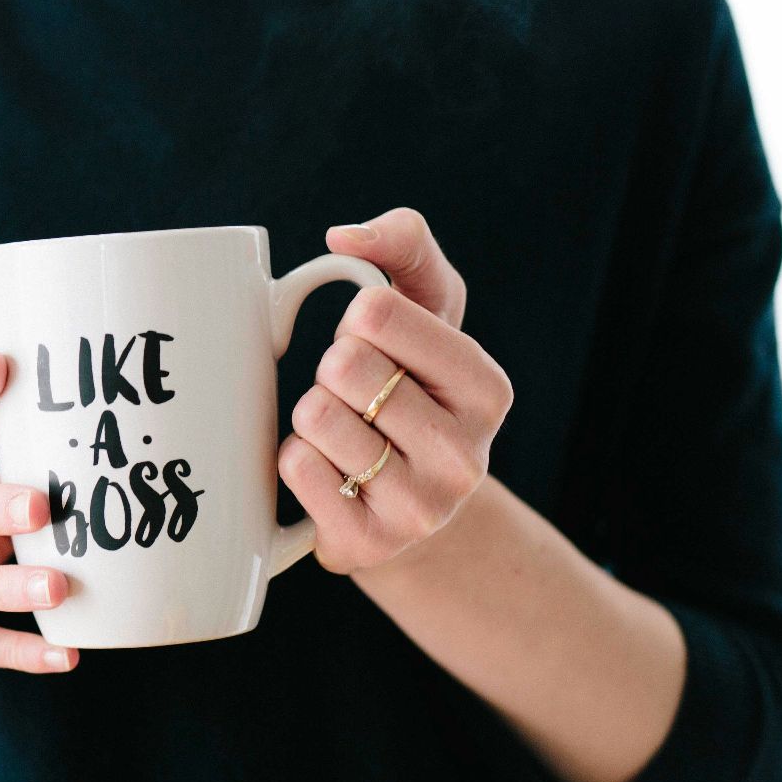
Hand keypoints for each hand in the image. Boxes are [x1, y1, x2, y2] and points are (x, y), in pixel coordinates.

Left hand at [278, 207, 513, 573]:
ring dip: (311, 417)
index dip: (356, 321)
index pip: (375, 313)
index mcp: (487, 389)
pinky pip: (294, 467)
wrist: (407, 506)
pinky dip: (294, 459)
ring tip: (344, 436)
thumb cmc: (411, 387)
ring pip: (315, 417)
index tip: (376, 346)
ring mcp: (420, 509)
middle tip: (357, 397)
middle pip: (342, 365)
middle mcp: (466, 455)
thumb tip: (344, 237)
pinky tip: (329, 473)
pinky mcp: (367, 545)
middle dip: (332, 371)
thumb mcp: (426, 308)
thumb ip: (404, 244)